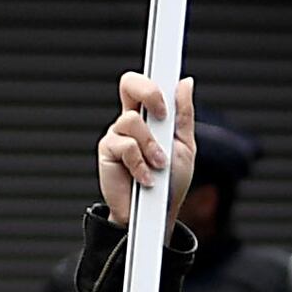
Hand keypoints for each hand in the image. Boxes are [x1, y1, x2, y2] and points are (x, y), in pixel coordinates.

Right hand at [98, 70, 191, 228]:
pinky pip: (126, 147)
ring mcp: (117, 135)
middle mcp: (131, 121)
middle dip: (148, 93)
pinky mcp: (107, 152)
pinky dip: (141, 164)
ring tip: (158, 165)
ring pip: (132, 121)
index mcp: (150, 116)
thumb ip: (183, 115)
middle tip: (162, 115)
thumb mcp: (184, 146)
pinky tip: (146, 178)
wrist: (157, 213)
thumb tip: (185, 82)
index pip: (146, 84)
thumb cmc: (171, 181)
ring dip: (151, 146)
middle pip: (129, 83)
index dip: (153, 78)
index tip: (168, 89)